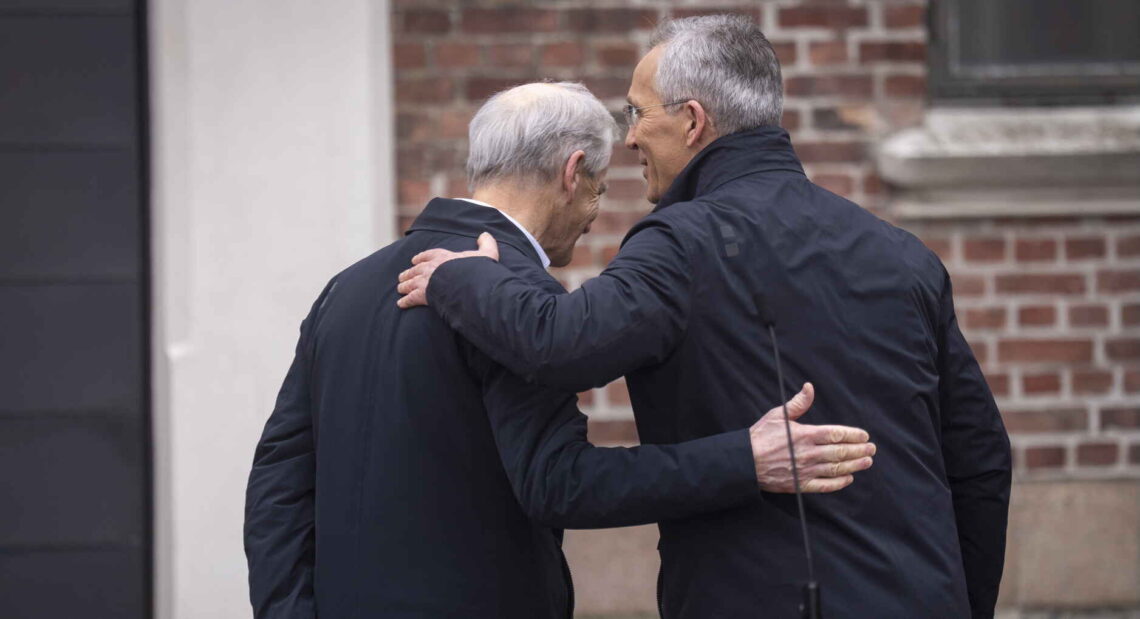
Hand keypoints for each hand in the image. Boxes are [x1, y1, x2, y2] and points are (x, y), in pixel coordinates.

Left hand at [396, 232, 499, 308]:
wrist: (466, 285)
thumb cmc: (476, 271)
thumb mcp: (487, 254)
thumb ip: (486, 244)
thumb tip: (485, 234)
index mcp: (443, 257)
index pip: (428, 255)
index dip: (421, 257)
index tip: (415, 260)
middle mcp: (430, 267)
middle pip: (415, 269)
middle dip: (409, 272)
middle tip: (403, 276)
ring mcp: (424, 281)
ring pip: (409, 282)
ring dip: (404, 285)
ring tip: (400, 288)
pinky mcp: (422, 295)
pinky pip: (410, 298)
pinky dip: (405, 301)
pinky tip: (401, 304)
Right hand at [750, 382, 874, 492]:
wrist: (745, 461)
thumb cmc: (760, 436)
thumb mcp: (778, 415)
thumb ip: (798, 403)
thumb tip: (809, 387)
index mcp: (805, 434)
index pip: (836, 434)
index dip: (853, 435)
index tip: (864, 436)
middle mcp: (809, 453)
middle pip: (841, 452)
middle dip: (859, 450)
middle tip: (871, 449)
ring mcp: (806, 470)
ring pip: (836, 468)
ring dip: (854, 465)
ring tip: (866, 462)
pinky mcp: (801, 484)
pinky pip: (825, 485)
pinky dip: (839, 483)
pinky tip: (848, 478)